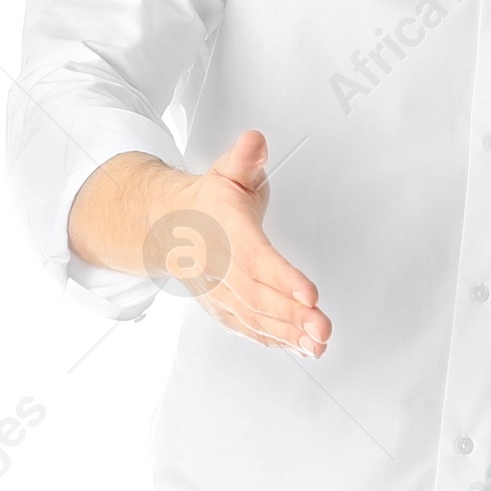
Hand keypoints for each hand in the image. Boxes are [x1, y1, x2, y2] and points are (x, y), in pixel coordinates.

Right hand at [142, 131, 330, 357]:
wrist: (168, 227)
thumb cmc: (208, 202)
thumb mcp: (227, 171)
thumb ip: (244, 158)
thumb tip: (255, 142)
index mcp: (224, 231)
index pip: (255, 258)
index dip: (283, 278)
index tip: (311, 294)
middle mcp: (218, 266)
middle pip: (256, 296)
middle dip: (291, 315)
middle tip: (322, 328)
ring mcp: (218, 291)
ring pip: (252, 317)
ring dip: (287, 334)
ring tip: (317, 343)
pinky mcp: (222, 307)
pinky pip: (247, 327)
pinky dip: (273, 340)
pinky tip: (299, 347)